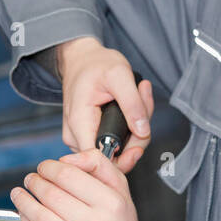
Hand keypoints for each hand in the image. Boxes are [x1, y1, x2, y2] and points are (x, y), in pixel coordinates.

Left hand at [9, 149, 141, 220]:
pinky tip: (25, 215)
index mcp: (112, 204)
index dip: (49, 168)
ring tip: (19, 194)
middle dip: (34, 183)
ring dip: (24, 202)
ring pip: (41, 218)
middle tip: (30, 180)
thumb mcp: (121, 191)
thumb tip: (67, 159)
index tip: (43, 167)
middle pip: (52, 195)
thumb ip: (99, 165)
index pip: (69, 176)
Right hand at [56, 36, 154, 172]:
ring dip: (137, 127)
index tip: (142, 135)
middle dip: (138, 134)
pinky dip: (132, 125)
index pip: (100, 160)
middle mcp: (76, 137)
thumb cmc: (96, 64)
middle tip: (144, 102)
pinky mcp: (92, 136)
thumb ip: (132, 104)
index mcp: (80, 123)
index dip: (124, 157)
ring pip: (118, 149)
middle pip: (114, 156)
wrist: (82, 60)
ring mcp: (83, 138)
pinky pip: (117, 141)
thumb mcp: (119, 75)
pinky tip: (136, 104)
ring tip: (141, 95)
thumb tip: (143, 132)